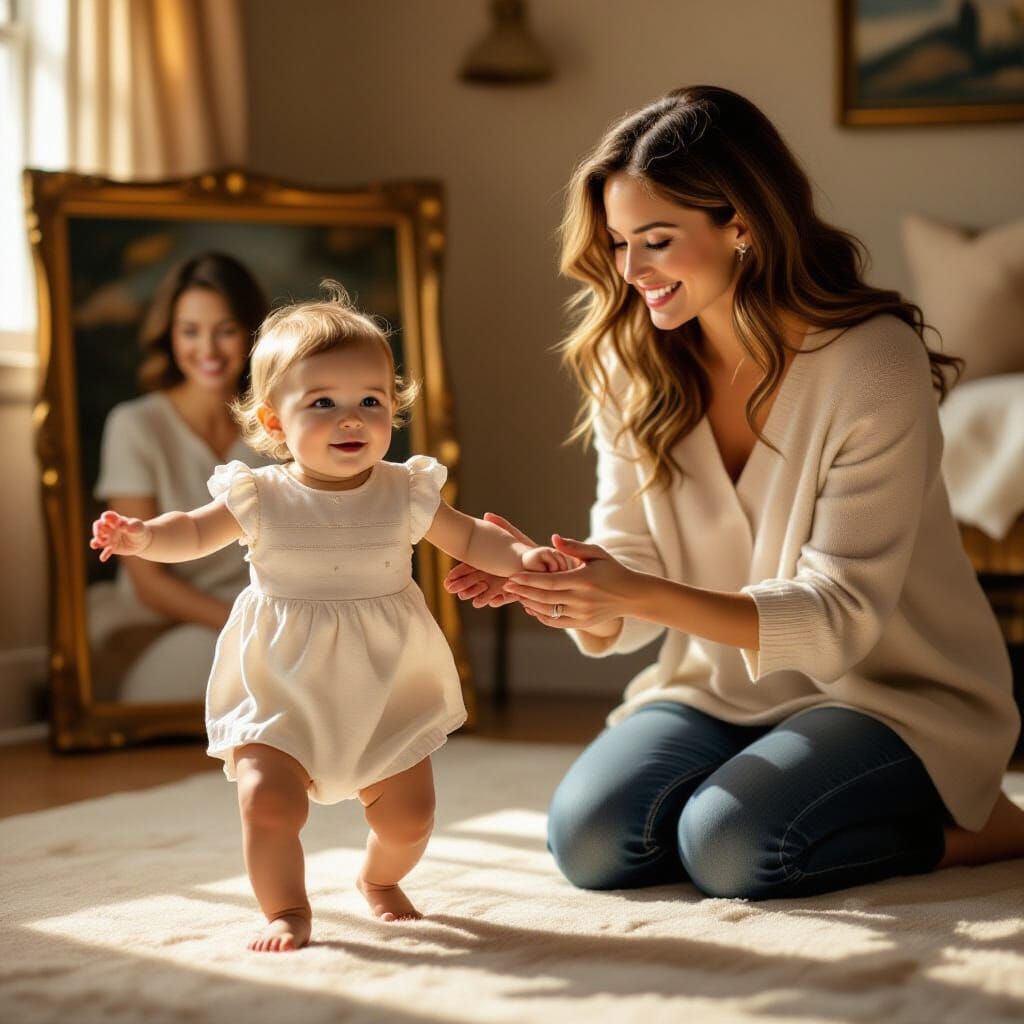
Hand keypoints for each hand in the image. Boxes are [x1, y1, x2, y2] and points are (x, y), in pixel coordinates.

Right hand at [90, 509, 151, 562]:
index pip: (107, 516)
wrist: (142, 542)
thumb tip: (122, 525)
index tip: (108, 521)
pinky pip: (105, 551)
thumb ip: (131, 526)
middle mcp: (109, 528)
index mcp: (115, 520)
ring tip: (96, 545)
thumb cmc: (139, 530)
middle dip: (96, 530)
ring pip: (97, 539)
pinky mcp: (110, 548)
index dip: (105, 517)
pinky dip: (104, 554)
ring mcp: (108, 538)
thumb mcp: (138, 527)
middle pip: (98, 526)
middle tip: (99, 535)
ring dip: (96, 541)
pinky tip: (103, 558)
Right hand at [443, 513, 536, 608]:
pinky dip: (500, 599)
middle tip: (451, 590)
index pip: (470, 569)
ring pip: (488, 592)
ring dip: (477, 594)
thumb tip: (487, 514)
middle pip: (476, 581)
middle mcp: (495, 575)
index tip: (447, 580)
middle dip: (463, 586)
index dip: (458, 574)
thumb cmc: (529, 550)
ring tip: (468, 597)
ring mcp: (505, 585)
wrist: (549, 563)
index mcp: (490, 563)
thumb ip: (502, 526)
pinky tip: (492, 602)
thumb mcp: (514, 537)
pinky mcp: (519, 592)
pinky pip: (508, 597)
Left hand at [503, 534, 638, 629]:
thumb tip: (553, 539)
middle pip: (545, 598)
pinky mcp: (583, 623)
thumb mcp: (596, 553)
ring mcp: (582, 614)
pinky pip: (556, 622)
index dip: (529, 580)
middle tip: (507, 584)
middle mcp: (582, 599)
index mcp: (584, 580)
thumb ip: (573, 546)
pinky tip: (531, 607)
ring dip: (530, 603)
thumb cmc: (612, 570)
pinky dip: (541, 616)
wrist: (631, 595)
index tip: (513, 575)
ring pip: (548, 611)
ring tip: (516, 594)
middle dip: (523, 591)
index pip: (549, 582)